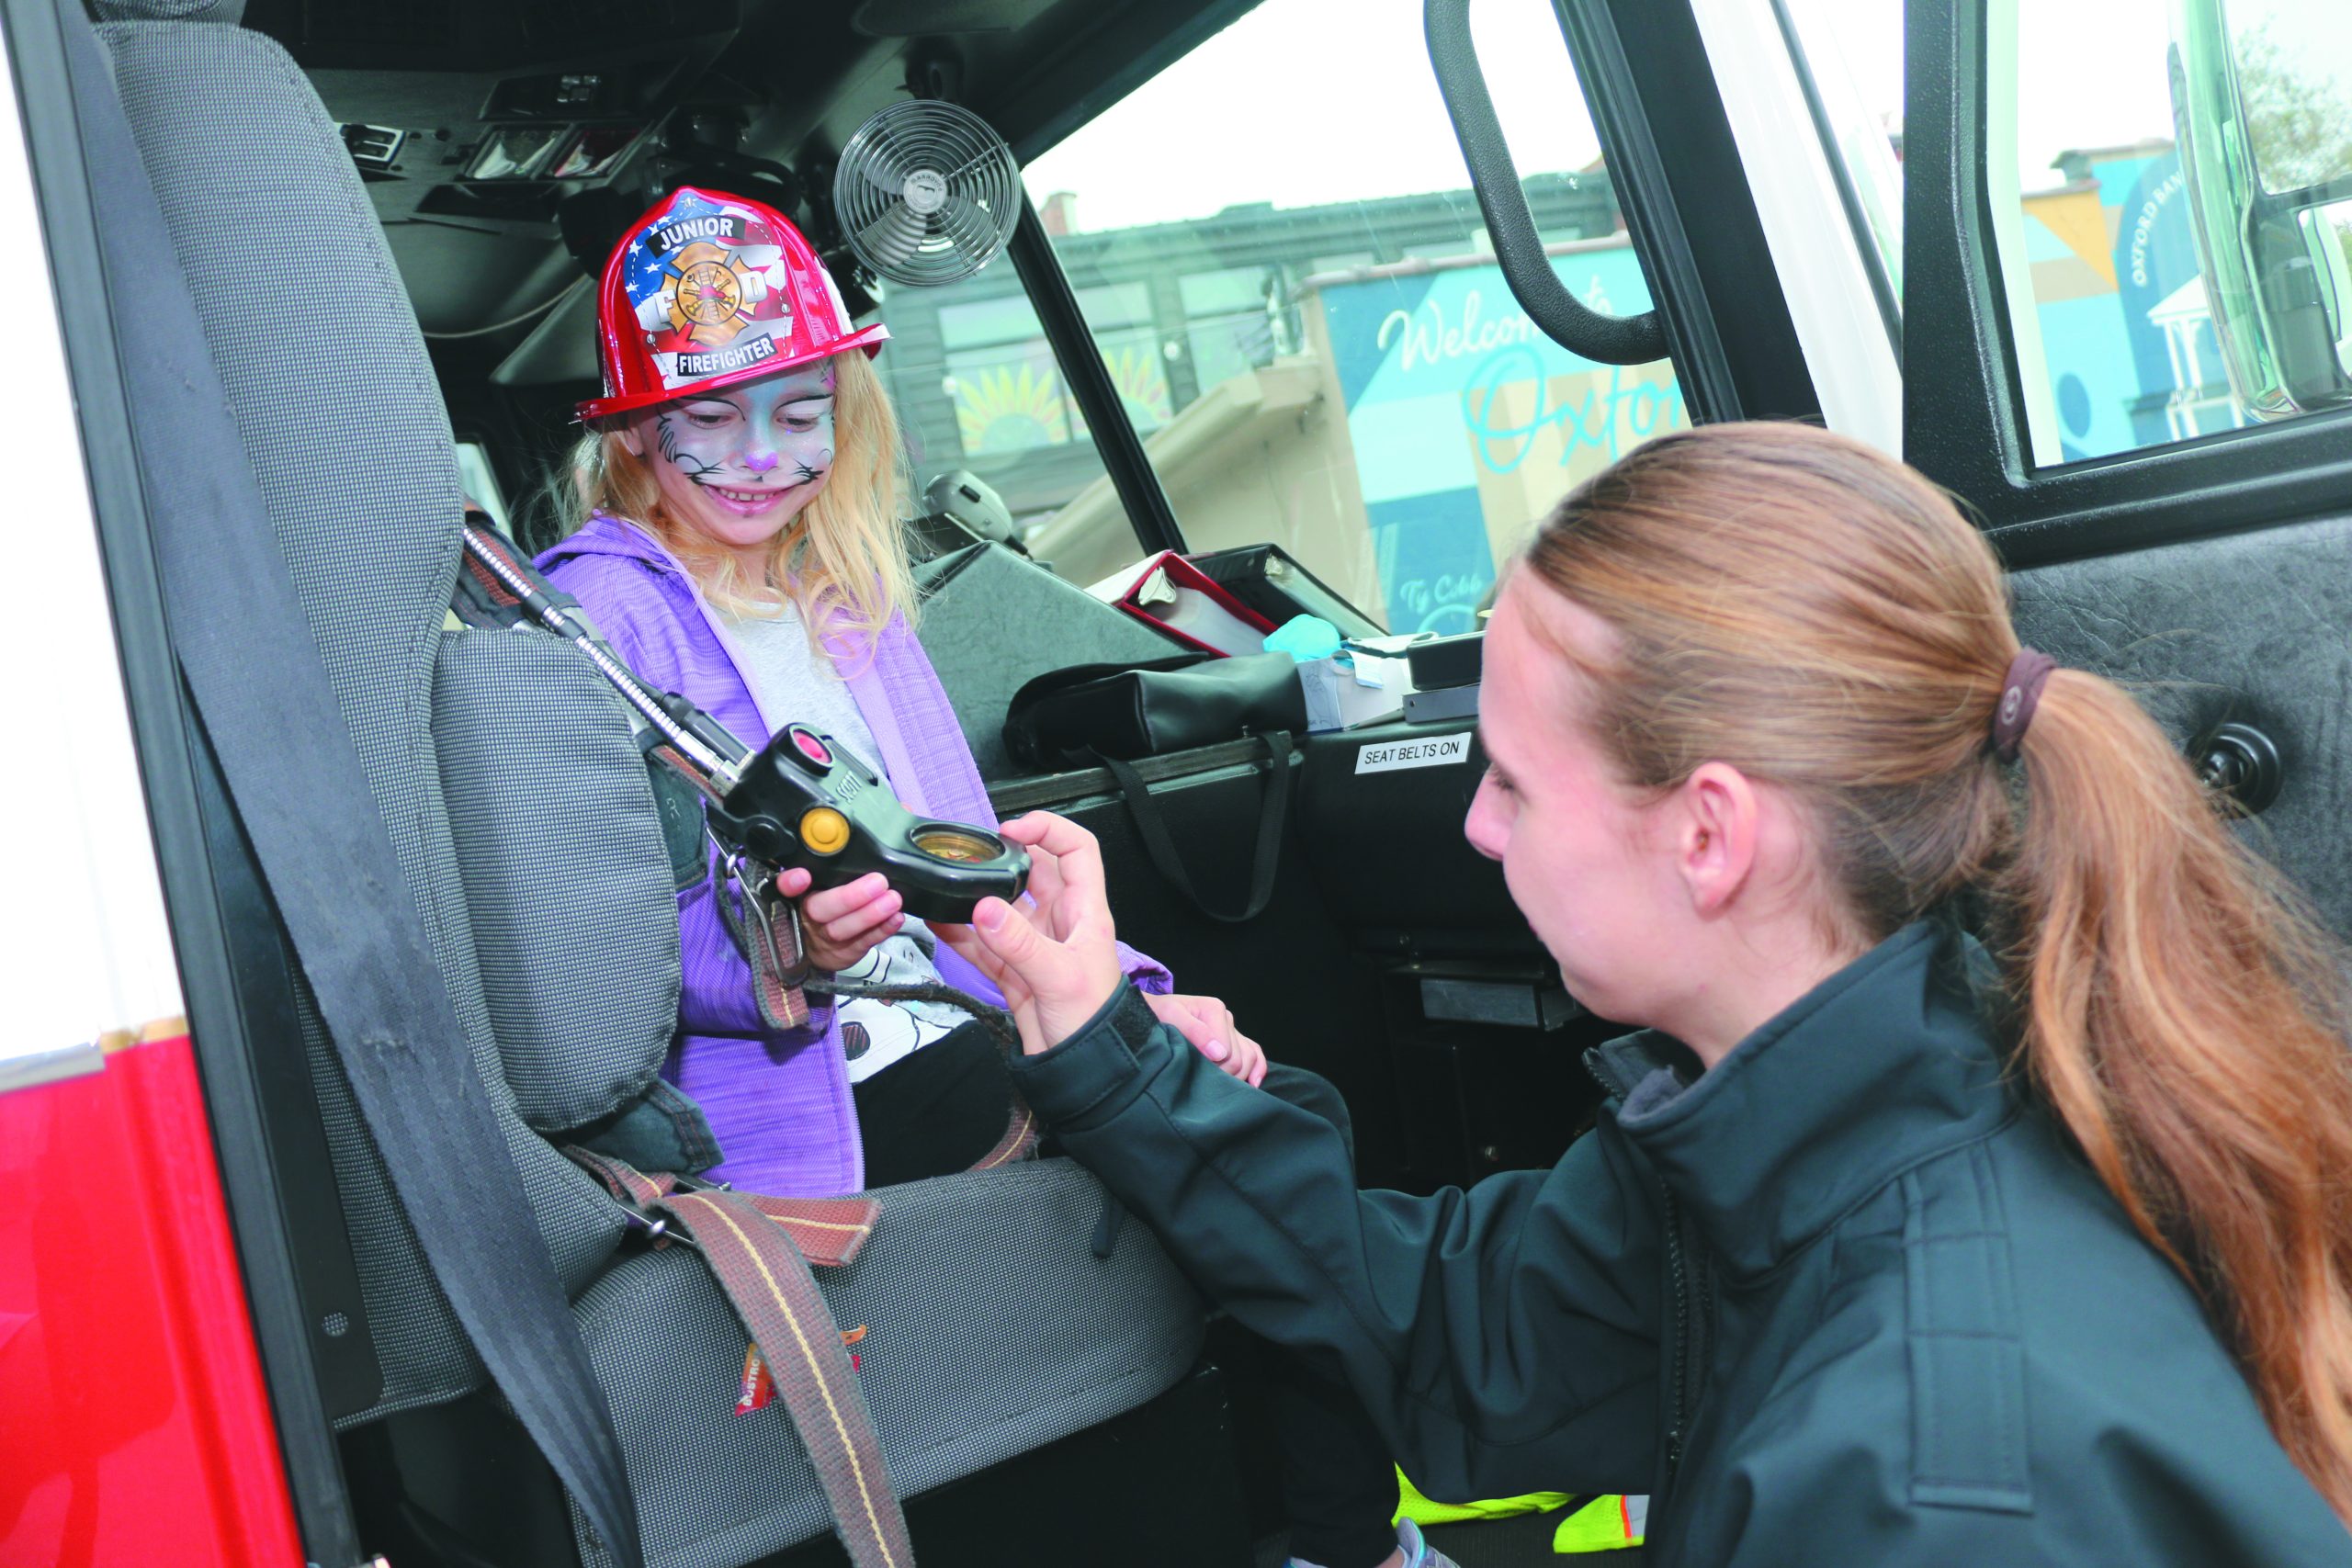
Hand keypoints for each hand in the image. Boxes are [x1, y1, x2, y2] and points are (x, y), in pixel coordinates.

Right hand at [777, 867, 902, 972]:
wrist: (815, 947)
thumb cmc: (821, 907)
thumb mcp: (814, 886)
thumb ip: (823, 869)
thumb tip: (846, 844)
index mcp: (794, 896)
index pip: (782, 887)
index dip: (790, 883)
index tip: (802, 876)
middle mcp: (805, 917)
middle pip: (819, 909)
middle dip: (850, 897)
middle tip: (878, 882)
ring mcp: (823, 938)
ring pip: (842, 929)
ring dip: (870, 914)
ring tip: (892, 899)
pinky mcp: (842, 953)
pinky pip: (862, 942)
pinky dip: (881, 930)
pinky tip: (895, 917)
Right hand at [935, 812, 1122, 1055]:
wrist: (1085, 1072)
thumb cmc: (1094, 1023)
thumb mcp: (1059, 976)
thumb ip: (1019, 943)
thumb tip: (982, 908)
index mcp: (1085, 912)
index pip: (1077, 850)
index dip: (1048, 829)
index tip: (1011, 831)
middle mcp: (1061, 922)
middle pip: (1030, 874)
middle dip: (999, 862)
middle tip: (967, 858)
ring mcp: (1035, 946)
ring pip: (1000, 909)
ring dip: (974, 899)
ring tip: (945, 889)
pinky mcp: (1013, 972)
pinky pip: (983, 944)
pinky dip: (961, 934)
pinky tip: (939, 924)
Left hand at [1145, 992, 1267, 1086]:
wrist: (1152, 1012)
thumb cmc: (1157, 1015)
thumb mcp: (1170, 1017)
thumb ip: (1194, 1032)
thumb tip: (1220, 1054)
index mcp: (1214, 1009)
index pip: (1227, 1052)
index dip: (1214, 1068)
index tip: (1195, 1072)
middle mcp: (1227, 1018)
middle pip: (1240, 1058)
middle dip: (1224, 1074)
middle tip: (1202, 1081)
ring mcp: (1232, 1029)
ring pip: (1250, 1058)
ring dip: (1239, 1076)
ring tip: (1219, 1087)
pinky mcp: (1233, 1039)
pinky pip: (1255, 1053)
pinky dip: (1257, 1069)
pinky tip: (1253, 1084)